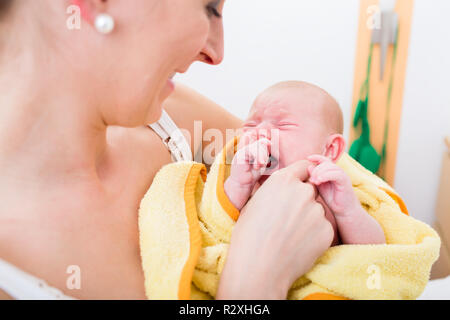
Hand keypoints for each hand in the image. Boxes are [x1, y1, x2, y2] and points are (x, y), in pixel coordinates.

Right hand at [217, 160, 333, 299]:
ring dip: (309, 218)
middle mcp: (303, 191)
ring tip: (290, 235)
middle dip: (304, 199)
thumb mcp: (254, 202)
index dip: (302, 175)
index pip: (304, 166)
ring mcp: (317, 211)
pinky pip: (323, 228)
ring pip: (318, 210)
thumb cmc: (249, 235)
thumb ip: (273, 189)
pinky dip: (315, 235)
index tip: (300, 182)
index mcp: (283, 180)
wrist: (258, 267)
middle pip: (311, 189)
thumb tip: (282, 187)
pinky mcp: (327, 231)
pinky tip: (298, 245)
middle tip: (289, 218)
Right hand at [224, 133, 270, 209]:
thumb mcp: (261, 164)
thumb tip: (269, 143)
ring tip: (260, 165)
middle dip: (264, 153)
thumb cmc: (252, 176)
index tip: (271, 146)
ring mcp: (242, 151)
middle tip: (263, 164)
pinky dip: (256, 158)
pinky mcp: (240, 155)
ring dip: (261, 156)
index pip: (261, 142)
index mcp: (251, 150)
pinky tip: (256, 166)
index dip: (266, 143)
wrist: (241, 185)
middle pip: (260, 144)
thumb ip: (264, 154)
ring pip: (256, 147)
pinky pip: (251, 151)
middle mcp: (246, 149)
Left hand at [307, 155, 359, 216]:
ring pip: (330, 167)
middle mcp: (338, 172)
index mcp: (332, 172)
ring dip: (320, 172)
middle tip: (311, 180)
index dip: (317, 157)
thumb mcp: (321, 187)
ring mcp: (342, 175)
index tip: (308, 157)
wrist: (345, 211)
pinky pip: (336, 174)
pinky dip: (326, 175)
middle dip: (316, 169)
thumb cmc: (333, 199)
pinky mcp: (345, 181)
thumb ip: (315, 177)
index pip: (325, 160)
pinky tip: (319, 181)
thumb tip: (309, 166)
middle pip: (326, 163)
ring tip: (314, 181)